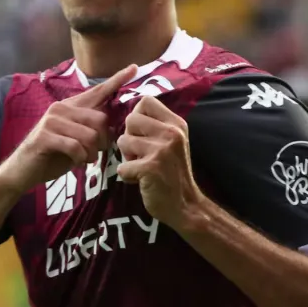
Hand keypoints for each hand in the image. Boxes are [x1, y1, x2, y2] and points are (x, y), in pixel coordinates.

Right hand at [0, 64, 137, 193]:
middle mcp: (61, 108)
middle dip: (103, 141)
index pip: (98, 90)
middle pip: (100, 119)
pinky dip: (81, 158)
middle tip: (94, 153)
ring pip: (90, 135)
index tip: (135, 68)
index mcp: (71, 106)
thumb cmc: (53, 155)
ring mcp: (52, 120)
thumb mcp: (76, 139)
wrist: (23, 170)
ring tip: (84, 159)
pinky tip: (77, 162)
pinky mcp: (45, 136)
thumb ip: (91, 129)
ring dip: (91, 153)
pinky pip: (76, 147)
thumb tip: (113, 129)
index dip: (117, 79)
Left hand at [116, 96, 201, 227]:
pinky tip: (140, 180)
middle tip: (140, 153)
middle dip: (129, 137)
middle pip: (131, 119)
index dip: (137, 116)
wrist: (186, 205)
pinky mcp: (151, 168)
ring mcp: (162, 150)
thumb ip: (156, 126)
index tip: (142, 133)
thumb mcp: (172, 142)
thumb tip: (129, 113)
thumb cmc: (173, 172)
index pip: (146, 101)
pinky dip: (127, 175)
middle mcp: (171, 133)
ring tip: (141, 167)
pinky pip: (122, 166)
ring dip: (127, 157)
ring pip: (123, 141)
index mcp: (176, 124)